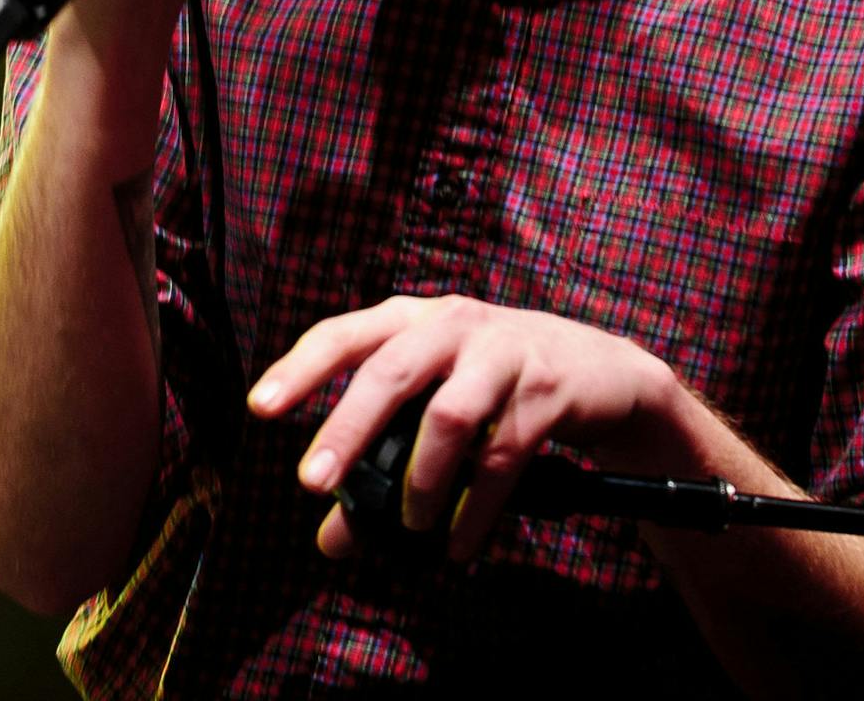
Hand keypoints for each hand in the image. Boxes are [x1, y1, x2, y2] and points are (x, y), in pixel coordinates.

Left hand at [248, 294, 677, 561]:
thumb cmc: (499, 386)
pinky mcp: (546, 386)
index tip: (260, 407)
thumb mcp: (440, 410)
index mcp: (417, 320)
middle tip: (312, 482)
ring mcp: (504, 349)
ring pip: (448, 414)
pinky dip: (477, 507)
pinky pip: (502, 454)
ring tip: (410, 525)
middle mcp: (454, 322)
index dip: (302, 367)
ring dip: (423, 480)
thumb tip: (330, 542)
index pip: (347, 333)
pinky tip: (461, 543)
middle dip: (347, 428)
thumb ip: (383, 468)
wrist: (603, 372)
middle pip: (389, 370)